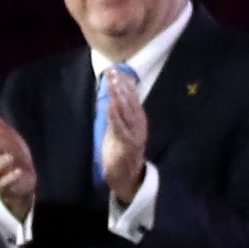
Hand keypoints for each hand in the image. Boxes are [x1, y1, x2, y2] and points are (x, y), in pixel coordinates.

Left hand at [98, 66, 148, 205]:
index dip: (126, 83)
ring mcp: (134, 135)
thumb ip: (118, 112)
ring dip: (118, 96)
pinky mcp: (126, 145)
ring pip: (126, 112)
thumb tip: (114, 93)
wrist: (127, 178)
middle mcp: (139, 125)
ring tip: (112, 82)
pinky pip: (120, 128)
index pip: (133, 98)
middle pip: (130, 102)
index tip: (118, 70)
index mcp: (139, 120)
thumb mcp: (120, 128)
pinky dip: (115, 116)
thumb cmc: (121, 151)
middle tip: (113, 71)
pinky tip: (109, 104)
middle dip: (121, 85)